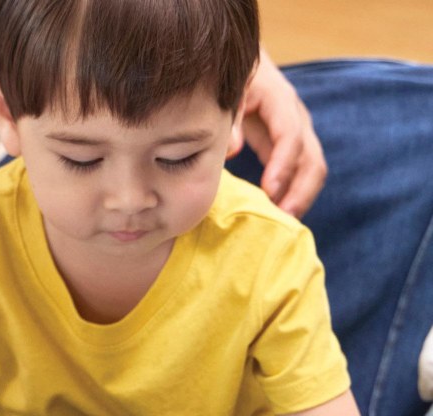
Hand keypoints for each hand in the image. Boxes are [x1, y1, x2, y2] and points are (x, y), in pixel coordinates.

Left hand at [238, 49, 326, 217]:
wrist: (235, 71)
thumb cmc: (225, 82)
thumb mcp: (224, 93)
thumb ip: (228, 119)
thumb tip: (234, 150)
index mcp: (278, 99)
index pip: (289, 135)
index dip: (282, 165)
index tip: (269, 192)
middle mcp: (295, 118)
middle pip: (311, 157)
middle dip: (299, 191)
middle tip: (281, 220)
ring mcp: (296, 133)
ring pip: (311, 170)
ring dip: (299, 199)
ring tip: (282, 225)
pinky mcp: (289, 148)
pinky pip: (299, 175)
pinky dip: (291, 196)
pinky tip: (276, 215)